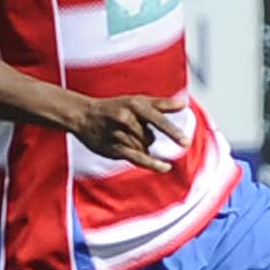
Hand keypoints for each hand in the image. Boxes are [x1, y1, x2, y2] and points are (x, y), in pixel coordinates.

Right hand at [71, 95, 188, 172]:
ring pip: (144, 148)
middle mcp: (126, 120)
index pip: (157, 120)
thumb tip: (185, 104)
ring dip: (142, 147)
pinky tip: (165, 167)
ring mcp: (118, 135)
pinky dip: (152, 164)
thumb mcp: (137, 101)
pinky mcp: (113, 149)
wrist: (83, 116)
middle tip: (134, 130)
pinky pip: (137, 158)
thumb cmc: (115, 107)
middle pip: (150, 137)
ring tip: (127, 137)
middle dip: (148, 137)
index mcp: (134, 106)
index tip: (185, 142)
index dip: (172, 132)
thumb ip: (162, 104)